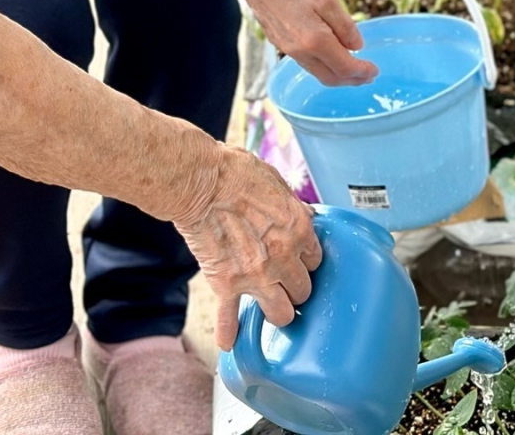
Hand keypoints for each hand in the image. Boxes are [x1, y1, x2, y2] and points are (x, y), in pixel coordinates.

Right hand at [176, 145, 320, 349]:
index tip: (297, 261)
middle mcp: (283, 257)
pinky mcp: (226, 284)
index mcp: (298, 229)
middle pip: (303, 290)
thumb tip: (300, 215)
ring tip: (269, 306)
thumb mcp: (276, 181)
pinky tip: (229, 342)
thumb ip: (291, 206)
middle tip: (284, 282)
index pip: (316, 260)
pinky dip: (229, 332)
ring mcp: (255, 275)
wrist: (199, 181)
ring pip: (281, 314)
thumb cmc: (234, 172)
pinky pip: (230, 318)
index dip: (305, 261)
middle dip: (294, 287)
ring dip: (276, 311)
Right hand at [235, 0, 376, 85]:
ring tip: (352, 67)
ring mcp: (286, 48)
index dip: (362, 72)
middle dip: (352, 80)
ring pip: (317, 71)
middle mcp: (299, 51)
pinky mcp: (279, 41)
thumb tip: (357, 46)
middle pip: (330, 77)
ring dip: (337, 74)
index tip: (375, 70)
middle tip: (368, 75)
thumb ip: (344, 25)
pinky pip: (305, 61)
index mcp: (315, 40)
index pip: (344, 68)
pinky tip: (329, 53)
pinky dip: (322, 64)